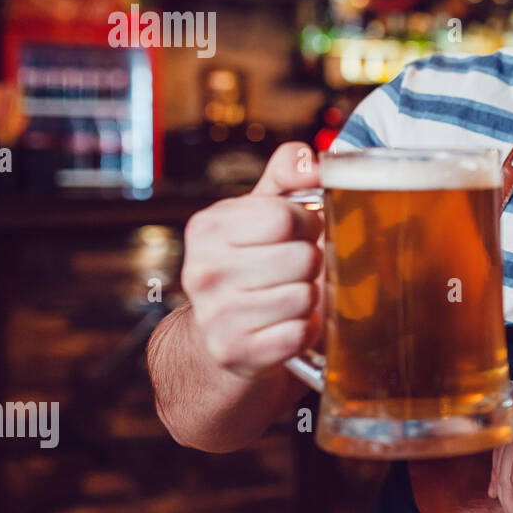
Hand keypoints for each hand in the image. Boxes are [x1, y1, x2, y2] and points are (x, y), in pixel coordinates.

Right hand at [181, 142, 325, 380]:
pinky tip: (285, 325)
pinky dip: (305, 330)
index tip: (298, 232)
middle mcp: (202, 272)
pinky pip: (300, 334)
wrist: (218, 337)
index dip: (308, 223)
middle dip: (310, 263)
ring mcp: (215, 317)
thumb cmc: (251, 264)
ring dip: (309, 298)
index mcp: (207, 228)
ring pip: (305, 296)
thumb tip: (310, 158)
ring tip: (287, 296)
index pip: (287, 216)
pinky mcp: (236, 354)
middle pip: (304, 258)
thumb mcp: (262, 212)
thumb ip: (289, 175)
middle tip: (292, 270)